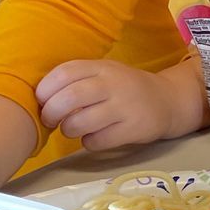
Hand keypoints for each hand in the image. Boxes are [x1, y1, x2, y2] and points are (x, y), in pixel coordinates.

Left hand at [36, 59, 201, 151]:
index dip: (45, 89)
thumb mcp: (105, 73)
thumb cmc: (126, 88)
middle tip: (51, 120)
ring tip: (72, 129)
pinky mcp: (134, 129)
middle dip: (51, 113)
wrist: (169, 100)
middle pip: (69, 98)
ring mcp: (125, 107)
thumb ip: (77, 79)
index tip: (42, 101)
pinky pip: (98, 140)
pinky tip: (95, 137)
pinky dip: (89, 142)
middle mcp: (114, 84)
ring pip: (80, 122)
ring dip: (68, 129)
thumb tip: (40, 99)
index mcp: (102, 67)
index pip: (64, 73)